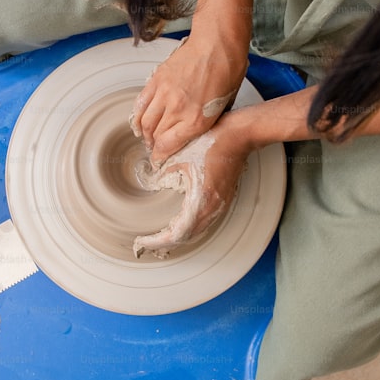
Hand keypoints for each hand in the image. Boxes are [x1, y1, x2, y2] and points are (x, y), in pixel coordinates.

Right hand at [131, 34, 248, 165]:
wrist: (218, 44)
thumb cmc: (228, 73)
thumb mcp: (224, 107)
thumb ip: (206, 123)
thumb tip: (194, 133)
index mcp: (196, 121)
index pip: (167, 146)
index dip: (160, 156)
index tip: (159, 160)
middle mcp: (177, 110)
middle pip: (155, 136)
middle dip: (153, 147)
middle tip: (155, 150)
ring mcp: (165, 94)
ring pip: (145, 122)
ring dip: (145, 134)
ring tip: (148, 138)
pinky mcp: (157, 80)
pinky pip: (141, 103)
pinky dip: (138, 116)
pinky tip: (140, 123)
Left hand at [132, 119, 251, 258]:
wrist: (239, 135)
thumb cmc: (212, 142)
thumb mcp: (178, 157)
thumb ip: (160, 174)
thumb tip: (148, 181)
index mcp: (202, 202)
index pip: (177, 235)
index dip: (157, 242)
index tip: (140, 242)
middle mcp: (212, 210)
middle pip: (186, 239)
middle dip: (163, 244)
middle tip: (144, 244)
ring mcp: (220, 207)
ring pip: (195, 233)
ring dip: (175, 238)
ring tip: (157, 239)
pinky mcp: (222, 201)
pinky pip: (201, 223)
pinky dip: (186, 229)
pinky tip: (175, 224)